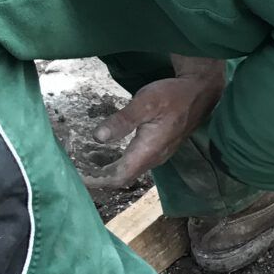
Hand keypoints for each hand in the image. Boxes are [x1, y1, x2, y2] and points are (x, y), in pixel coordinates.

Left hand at [78, 63, 224, 189]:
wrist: (200, 93)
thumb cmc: (173, 96)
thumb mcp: (145, 103)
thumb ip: (122, 121)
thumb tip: (98, 137)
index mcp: (148, 151)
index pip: (119, 177)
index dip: (97, 180)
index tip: (76, 175)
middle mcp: (153, 159)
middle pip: (122, 178)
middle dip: (98, 176)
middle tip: (74, 167)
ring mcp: (157, 155)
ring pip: (128, 172)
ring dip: (106, 170)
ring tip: (83, 160)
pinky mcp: (158, 149)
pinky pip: (134, 164)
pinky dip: (116, 162)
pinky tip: (103, 152)